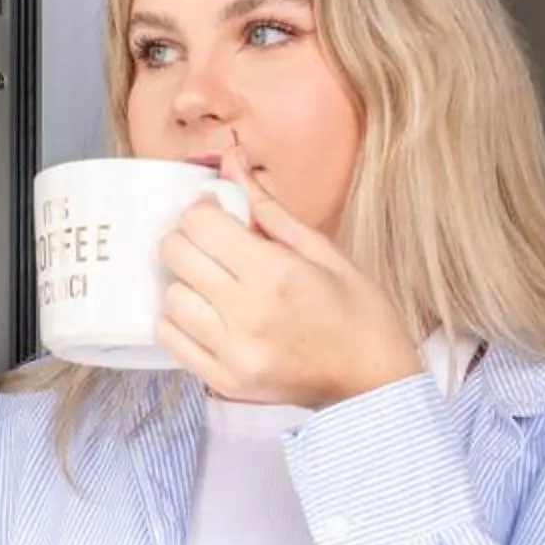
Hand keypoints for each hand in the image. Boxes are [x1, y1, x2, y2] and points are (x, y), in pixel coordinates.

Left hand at [155, 159, 425, 407]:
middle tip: (211, 246)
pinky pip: (172, 341)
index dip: (203, 210)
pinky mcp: (224, 381)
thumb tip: (231, 162)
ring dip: (185, 284)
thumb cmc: (358, 313)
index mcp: (274, 273)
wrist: (374, 382)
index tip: (218, 215)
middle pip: (176, 255)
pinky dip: (181, 322)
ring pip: (170, 299)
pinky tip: (207, 316)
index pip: (200, 224)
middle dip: (187, 240)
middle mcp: (246, 313)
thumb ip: (269, 209)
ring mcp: (232, 352)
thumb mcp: (323, 251)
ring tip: (213, 285)